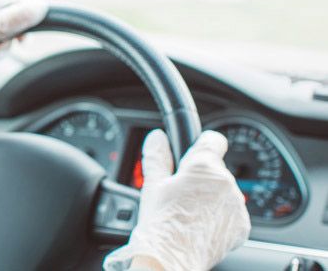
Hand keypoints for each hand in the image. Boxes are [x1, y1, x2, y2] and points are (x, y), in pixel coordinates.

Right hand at [104, 129, 250, 270]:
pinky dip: (220, 217)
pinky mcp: (242, 226)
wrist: (172, 258)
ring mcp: (237, 205)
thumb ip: (156, 155)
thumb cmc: (161, 223)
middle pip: (216, 170)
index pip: (213, 140)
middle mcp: (226, 183)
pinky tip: (201, 225)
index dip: (201, 145)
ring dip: (211, 198)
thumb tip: (157, 137)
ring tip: (190, 213)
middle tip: (181, 194)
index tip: (193, 154)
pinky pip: (232, 213)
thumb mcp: (152, 184)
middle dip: (201, 179)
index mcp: (203, 167)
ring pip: (224, 192)